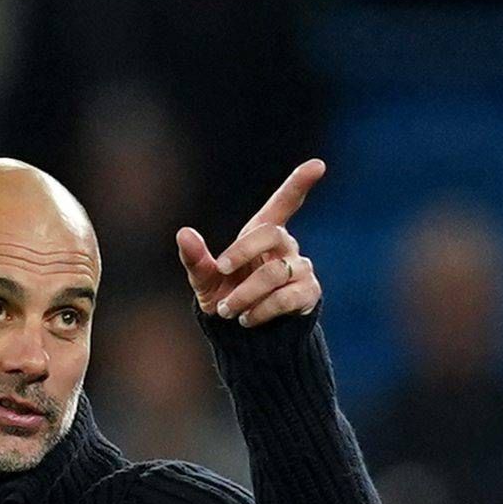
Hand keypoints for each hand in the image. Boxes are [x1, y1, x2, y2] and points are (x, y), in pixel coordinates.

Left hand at [177, 158, 324, 325]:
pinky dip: (262, 309)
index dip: (299, 183)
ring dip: (246, 293)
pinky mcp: (309, 294)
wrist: (244, 338)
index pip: (284, 204)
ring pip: (275, 273)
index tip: (318, 165)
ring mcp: (300, 270)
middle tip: (223, 270)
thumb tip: (183, 233)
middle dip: (243, 251)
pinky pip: (287, 297)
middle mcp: (286, 247)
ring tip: (229, 311)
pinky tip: (248, 319)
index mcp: (262, 235)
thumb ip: (195, 259)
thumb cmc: (226, 299)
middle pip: (272, 234)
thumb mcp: (205, 281)